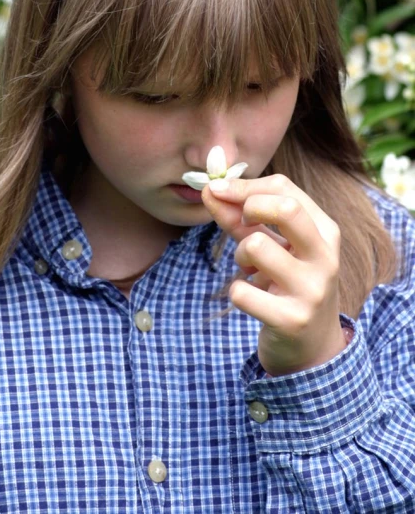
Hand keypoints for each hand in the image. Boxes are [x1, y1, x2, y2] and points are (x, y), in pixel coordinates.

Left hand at [202, 174, 345, 376]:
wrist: (312, 347)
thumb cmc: (287, 283)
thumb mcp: (271, 245)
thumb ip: (240, 217)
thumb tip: (209, 190)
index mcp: (325, 231)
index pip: (283, 188)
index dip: (243, 186)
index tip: (218, 190)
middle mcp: (324, 257)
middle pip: (286, 208)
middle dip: (249, 207)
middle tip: (242, 225)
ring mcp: (311, 290)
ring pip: (255, 246)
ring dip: (240, 256)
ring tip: (251, 270)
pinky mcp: (291, 320)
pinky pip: (242, 291)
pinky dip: (237, 292)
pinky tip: (253, 299)